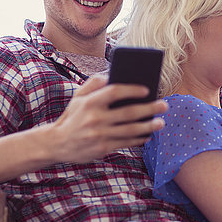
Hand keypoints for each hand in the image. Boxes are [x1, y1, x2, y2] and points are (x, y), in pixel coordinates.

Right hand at [48, 75, 166, 162]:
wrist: (57, 144)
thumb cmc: (73, 116)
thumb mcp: (78, 97)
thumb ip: (93, 83)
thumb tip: (112, 73)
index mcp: (89, 102)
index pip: (114, 91)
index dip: (132, 89)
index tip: (147, 89)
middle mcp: (95, 118)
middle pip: (128, 112)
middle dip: (149, 109)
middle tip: (164, 105)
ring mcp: (99, 135)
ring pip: (130, 130)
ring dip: (148, 126)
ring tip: (161, 122)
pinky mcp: (102, 148)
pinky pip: (126, 143)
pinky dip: (139, 139)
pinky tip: (148, 135)